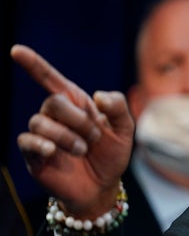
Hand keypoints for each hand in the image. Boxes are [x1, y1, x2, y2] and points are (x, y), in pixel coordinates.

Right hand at [10, 44, 133, 218]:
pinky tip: (54, 151)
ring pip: (41, 122)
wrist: (104, 186)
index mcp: (76, 103)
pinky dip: (41, 144)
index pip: (50, 79)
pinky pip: (27, 141)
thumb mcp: (124, 129)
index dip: (33, 64)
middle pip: (53, 102)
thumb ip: (118, 106)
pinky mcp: (34, 155)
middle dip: (78, 120)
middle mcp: (56, 115)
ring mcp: (43, 135)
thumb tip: (97, 96)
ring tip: (83, 150)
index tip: (16, 50)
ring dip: (67, 137)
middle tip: (95, 138)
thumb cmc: (112, 154)